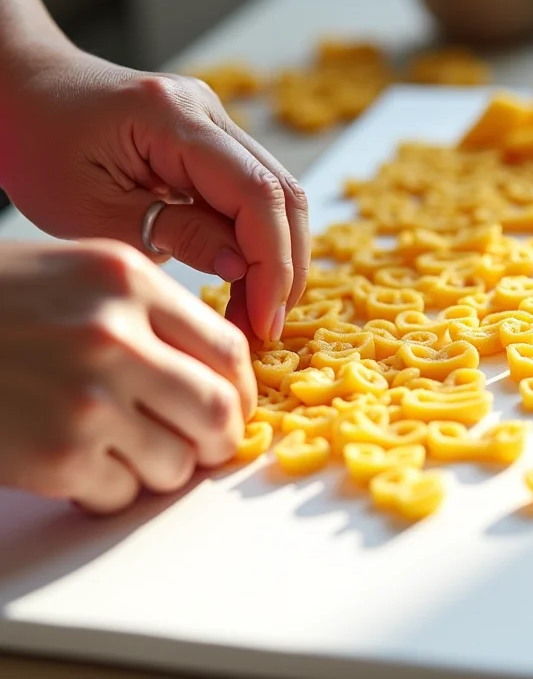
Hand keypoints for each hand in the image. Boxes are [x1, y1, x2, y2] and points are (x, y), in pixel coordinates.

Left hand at [0, 45, 308, 341]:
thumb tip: (241, 268)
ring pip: (279, 196)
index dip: (272, 263)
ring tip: (255, 311)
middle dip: (284, 268)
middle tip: (264, 326)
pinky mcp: (217, 141)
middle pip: (283, 193)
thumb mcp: (92, 212)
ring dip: (278, 259)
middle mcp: (208, 112)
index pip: (255, 193)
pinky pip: (257, 195)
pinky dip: (260, 243)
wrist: (27, 94)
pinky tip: (245, 281)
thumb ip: (174, 235)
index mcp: (172, 118)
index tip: (264, 320)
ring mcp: (217, 123)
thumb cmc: (41, 148)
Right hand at [0, 239, 256, 513]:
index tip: (234, 405)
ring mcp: (85, 400)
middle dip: (219, 439)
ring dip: (161, 466)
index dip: (242, 388)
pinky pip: (120, 493)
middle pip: (218, 412)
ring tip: (126, 446)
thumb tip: (223, 369)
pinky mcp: (54, 457)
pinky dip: (109, 487)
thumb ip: (158, 313)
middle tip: (206, 444)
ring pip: (175, 463)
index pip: (230, 350)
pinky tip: (77, 459)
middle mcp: (115, 337)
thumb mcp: (85, 274)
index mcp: (129, 282)